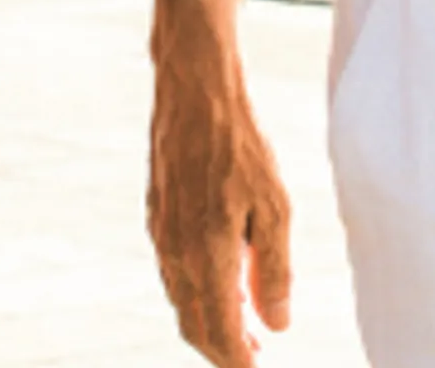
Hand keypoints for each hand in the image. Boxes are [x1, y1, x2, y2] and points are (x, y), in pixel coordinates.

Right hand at [148, 0, 293, 365]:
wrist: (195, 93)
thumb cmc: (242, 145)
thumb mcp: (275, 207)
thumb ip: (275, 270)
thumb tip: (278, 323)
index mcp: (207, 255)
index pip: (219, 331)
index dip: (238, 359)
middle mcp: (176, 252)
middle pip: (193, 324)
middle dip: (223, 347)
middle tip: (255, 354)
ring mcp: (161, 234)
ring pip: (180, 299)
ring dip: (209, 318)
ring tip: (246, 320)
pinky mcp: (156, 216)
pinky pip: (173, 271)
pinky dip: (196, 288)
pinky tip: (223, 277)